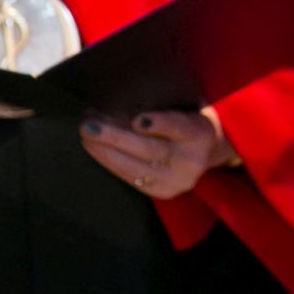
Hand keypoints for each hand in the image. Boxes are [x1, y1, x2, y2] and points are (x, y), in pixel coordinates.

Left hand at [79, 105, 238, 198]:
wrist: (207, 151)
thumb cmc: (188, 120)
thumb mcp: (185, 108)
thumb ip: (162, 107)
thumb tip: (116, 102)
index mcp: (201, 133)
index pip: (180, 127)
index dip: (160, 124)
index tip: (138, 120)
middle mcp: (192, 161)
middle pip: (151, 149)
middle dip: (116, 138)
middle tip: (90, 126)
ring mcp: (177, 180)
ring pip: (137, 168)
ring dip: (106, 153)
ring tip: (86, 138)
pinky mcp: (163, 192)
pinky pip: (132, 179)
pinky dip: (111, 163)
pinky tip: (96, 151)